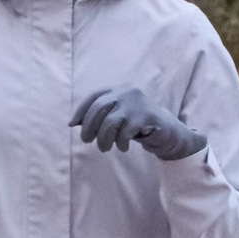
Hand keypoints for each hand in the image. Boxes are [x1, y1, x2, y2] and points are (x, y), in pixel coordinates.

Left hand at [72, 86, 205, 160]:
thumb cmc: (135, 123)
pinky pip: (124, 133)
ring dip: (104, 139)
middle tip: (87, 141)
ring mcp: (136, 103)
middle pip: (99, 108)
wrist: (165, 128)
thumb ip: (100, 116)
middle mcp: (126, 92)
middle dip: (89, 127)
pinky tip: (123, 147)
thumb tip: (75, 123)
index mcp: (117, 89)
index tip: (73, 124)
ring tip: (105, 148)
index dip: (81, 110)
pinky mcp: (145, 115)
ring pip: (110, 123)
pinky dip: (121, 143)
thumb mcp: (117, 116)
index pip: (94, 96)